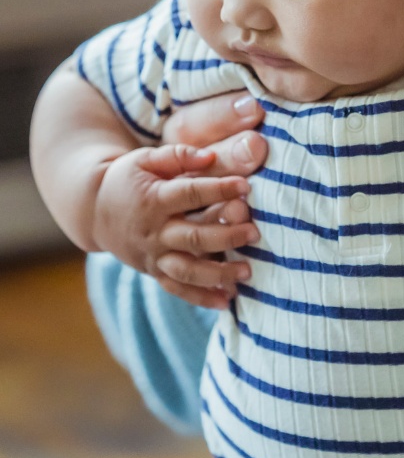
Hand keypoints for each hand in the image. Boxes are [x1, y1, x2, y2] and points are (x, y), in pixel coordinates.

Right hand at [92, 143, 259, 308]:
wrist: (95, 211)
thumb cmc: (129, 178)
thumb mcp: (146, 159)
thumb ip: (178, 155)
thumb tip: (211, 156)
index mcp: (153, 199)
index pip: (189, 195)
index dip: (219, 189)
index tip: (246, 186)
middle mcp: (154, 232)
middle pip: (193, 238)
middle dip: (226, 236)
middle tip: (255, 233)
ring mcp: (153, 256)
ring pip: (187, 270)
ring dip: (218, 274)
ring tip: (247, 271)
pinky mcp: (153, 271)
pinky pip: (176, 289)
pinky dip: (200, 298)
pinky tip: (226, 302)